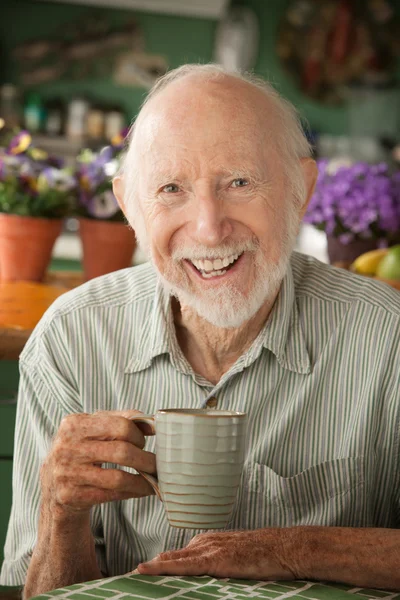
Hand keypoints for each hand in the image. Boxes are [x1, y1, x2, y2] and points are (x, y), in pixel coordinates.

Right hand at [40, 410, 155, 518]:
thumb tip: (152, 423)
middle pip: (121, 451)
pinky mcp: (71, 496)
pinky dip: (132, 492)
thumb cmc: (81, 452)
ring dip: (142, 479)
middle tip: (156, 463)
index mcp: (74, 424)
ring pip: (118, 477)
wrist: (53, 486)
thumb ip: (120, 421)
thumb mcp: (93, 430)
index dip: (138, 435)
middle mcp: (67, 447)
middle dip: (145, 459)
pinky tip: (142, 489)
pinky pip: (111, 494)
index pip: (120, 425)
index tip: (144, 442)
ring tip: (154, 478)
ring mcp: (67, 473)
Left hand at [137, 530, 296, 579]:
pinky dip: (164, 567)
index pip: (176, 557)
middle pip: (170, 558)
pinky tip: (148, 569)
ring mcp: (210, 549)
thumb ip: (218, 564)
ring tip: (130, 576)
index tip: (138, 575)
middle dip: (149, 568)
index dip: (157, 567)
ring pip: (172, 559)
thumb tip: (203, 578)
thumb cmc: (265, 554)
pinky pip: (185, 564)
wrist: (286, 548)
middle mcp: (205, 543)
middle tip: (127, 578)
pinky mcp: (217, 559)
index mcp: (208, 543)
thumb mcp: (237, 558)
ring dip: (151, 568)